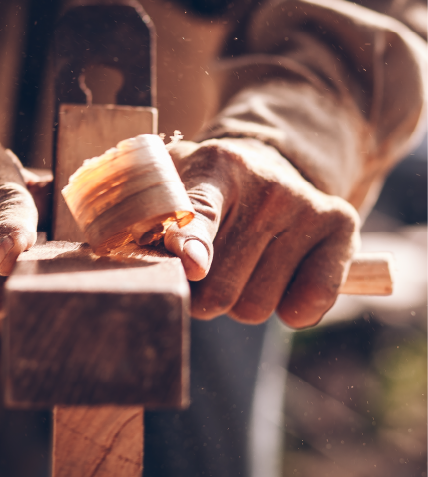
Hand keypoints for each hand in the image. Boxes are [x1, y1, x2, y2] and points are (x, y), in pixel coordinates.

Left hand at [164, 138, 359, 328]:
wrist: (267, 166)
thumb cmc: (207, 187)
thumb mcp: (172, 180)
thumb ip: (145, 213)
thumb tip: (135, 247)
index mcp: (216, 167)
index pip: (201, 213)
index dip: (193, 242)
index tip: (193, 266)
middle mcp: (267, 186)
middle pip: (219, 287)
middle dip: (203, 295)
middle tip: (206, 267)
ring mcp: (307, 206)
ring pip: (255, 307)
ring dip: (240, 300)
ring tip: (244, 263)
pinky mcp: (341, 227)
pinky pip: (308, 304)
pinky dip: (291, 309)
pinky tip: (281, 280)